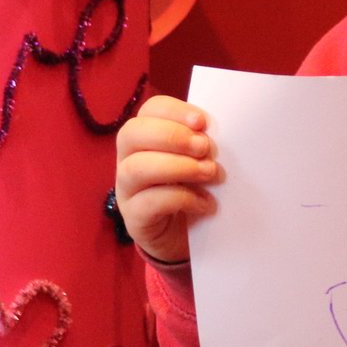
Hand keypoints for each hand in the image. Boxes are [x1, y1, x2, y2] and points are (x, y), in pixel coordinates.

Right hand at [114, 94, 219, 264]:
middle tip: (204, 148)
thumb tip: (219, 135)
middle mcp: (128, 159)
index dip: (174, 111)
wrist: (184, 237)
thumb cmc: (193, 189)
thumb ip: (201, 144)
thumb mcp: (198, 161)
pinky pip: (148, 203)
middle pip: (132, 133)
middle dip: (172, 136)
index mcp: (145, 137)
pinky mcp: (134, 218)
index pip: (149, 110)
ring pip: (136, 168)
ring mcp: (126, 190)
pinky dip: (182, 199)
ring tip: (209, 173)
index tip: (202, 122)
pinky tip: (205, 203)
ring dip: (178, 167)